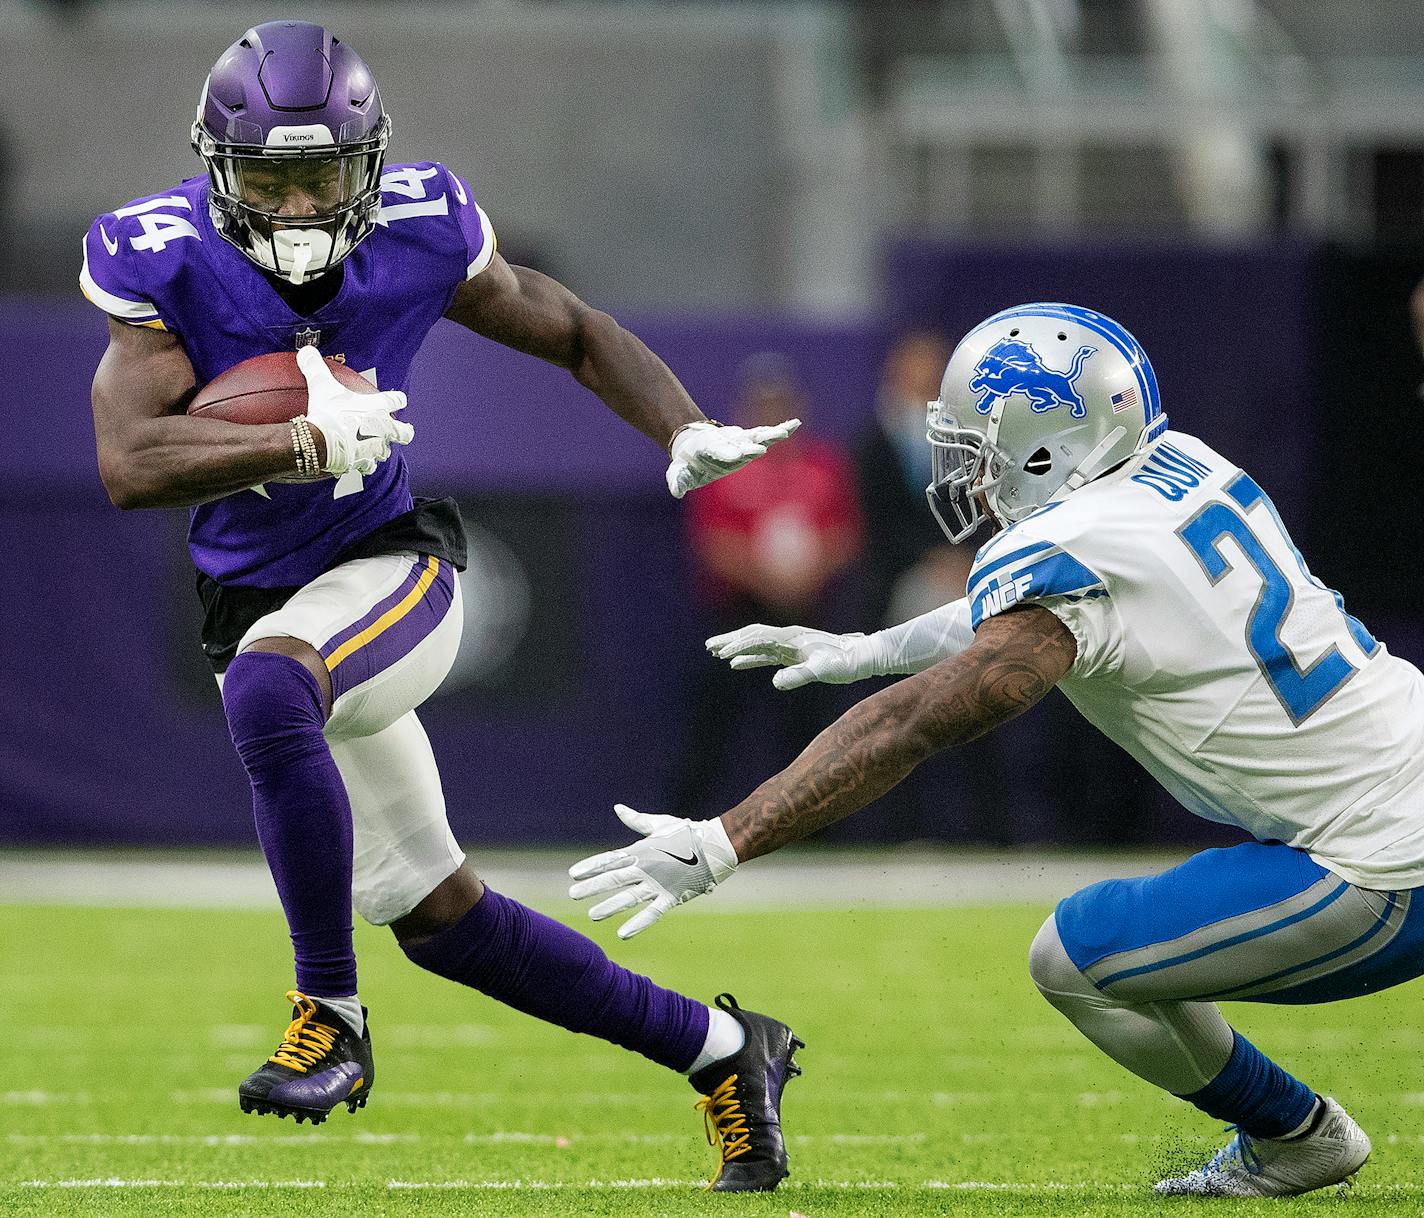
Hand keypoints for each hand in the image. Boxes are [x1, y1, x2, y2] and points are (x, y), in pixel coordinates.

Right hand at [298, 345, 413, 476]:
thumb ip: (314, 366)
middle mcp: (384, 429)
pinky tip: (356, 463)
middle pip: (404, 433)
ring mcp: (376, 448)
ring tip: (372, 449)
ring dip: (380, 450)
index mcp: (379, 407)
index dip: (398, 399)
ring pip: (386, 452)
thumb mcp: (321, 384)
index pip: (397, 400)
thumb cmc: (329, 411)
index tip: (399, 400)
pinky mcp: (364, 463)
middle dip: (404, 432)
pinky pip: (368, 466)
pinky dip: (363, 464)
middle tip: (402, 432)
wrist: (323, 441)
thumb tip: (306, 350)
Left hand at [568, 804, 738, 938]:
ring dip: (609, 906)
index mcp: (641, 850)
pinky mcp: (672, 897)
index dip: (591, 866)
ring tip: (592, 914)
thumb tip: (618, 808)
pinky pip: (652, 912)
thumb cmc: (687, 832)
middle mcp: (646, 868)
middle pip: (613, 879)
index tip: (573, 873)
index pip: (610, 859)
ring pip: (628, 897)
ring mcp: (658, 884)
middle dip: (592, 887)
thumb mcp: (659, 824)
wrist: (716, 845)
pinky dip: (638, 923)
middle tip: (572, 894)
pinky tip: (623, 933)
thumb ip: (637, 820)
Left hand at [665, 418, 800, 498]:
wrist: (694, 444)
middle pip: (741, 443)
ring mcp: (739, 440)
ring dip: (771, 434)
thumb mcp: (678, 471)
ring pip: (757, 436)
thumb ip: (678, 480)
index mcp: (709, 448)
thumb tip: (676, 491)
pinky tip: (795, 424)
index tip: (738, 456)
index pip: (720, 451)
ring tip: (787, 431)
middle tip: (762, 449)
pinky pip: (765, 434)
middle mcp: (727, 442)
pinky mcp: (749, 440)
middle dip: (752, 446)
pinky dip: (779, 429)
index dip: (728, 453)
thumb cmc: (687, 462)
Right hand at [706, 623, 878, 689]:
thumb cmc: (844, 664)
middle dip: (730, 640)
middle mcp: (788, 637)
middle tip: (709, 647)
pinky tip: (737, 665)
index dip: (740, 646)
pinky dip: (749, 658)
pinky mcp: (793, 654)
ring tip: (715, 652)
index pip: (758, 639)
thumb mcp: (822, 671)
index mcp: (791, 638)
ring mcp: (789, 645)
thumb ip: (799, 676)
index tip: (723, 655)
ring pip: (756, 642)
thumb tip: (775, 682)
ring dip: (736, 646)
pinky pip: (765, 654)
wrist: (862, 657)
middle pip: (752, 635)